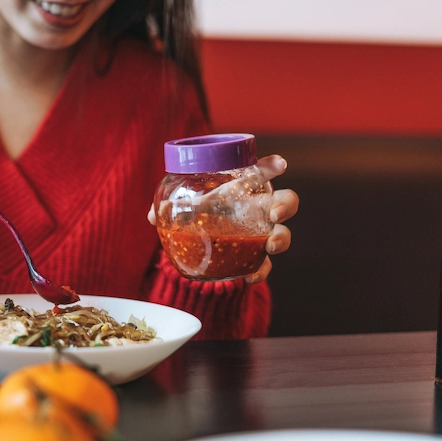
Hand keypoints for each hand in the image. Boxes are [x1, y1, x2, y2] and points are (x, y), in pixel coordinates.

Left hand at [147, 155, 298, 283]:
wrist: (198, 245)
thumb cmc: (198, 214)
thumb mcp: (184, 207)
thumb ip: (168, 208)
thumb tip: (155, 215)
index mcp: (243, 189)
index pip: (262, 172)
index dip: (273, 166)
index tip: (280, 164)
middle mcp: (258, 209)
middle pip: (286, 201)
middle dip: (286, 205)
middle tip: (275, 213)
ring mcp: (260, 234)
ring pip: (283, 234)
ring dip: (281, 239)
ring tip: (270, 246)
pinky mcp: (255, 257)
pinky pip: (265, 266)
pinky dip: (260, 272)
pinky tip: (249, 276)